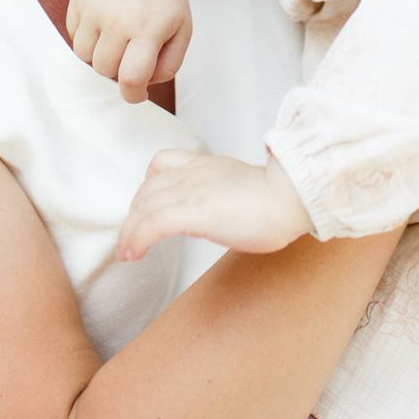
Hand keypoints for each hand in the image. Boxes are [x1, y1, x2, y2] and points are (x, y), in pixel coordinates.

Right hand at [67, 0, 193, 101]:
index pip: (131, 77)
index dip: (131, 94)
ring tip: (117, 37)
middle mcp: (118, 18)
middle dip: (117, 69)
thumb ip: (169, 65)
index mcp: (149, 28)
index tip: (135, 93)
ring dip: (99, 55)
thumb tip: (140, 86)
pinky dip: (87, 37)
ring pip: (84, 56)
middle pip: (104, 69)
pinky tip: (104, 21)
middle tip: (130, 53)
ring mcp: (94, 7)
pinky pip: (74, 36)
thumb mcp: (182, 29)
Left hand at [116, 149, 315, 260]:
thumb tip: (218, 213)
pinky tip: (133, 254)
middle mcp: (191, 173)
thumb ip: (223, 194)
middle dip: (135, 215)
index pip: (160, 165)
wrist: (290, 196)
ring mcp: (189, 191)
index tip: (146, 210)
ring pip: (143, 206)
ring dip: (130, 231)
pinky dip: (136, 239)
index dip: (147, 188)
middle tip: (133, 238)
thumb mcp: (242, 187)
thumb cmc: (278, 199)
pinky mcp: (191, 211)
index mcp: (205, 165)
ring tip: (127, 251)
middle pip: (146, 190)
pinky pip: (151, 224)